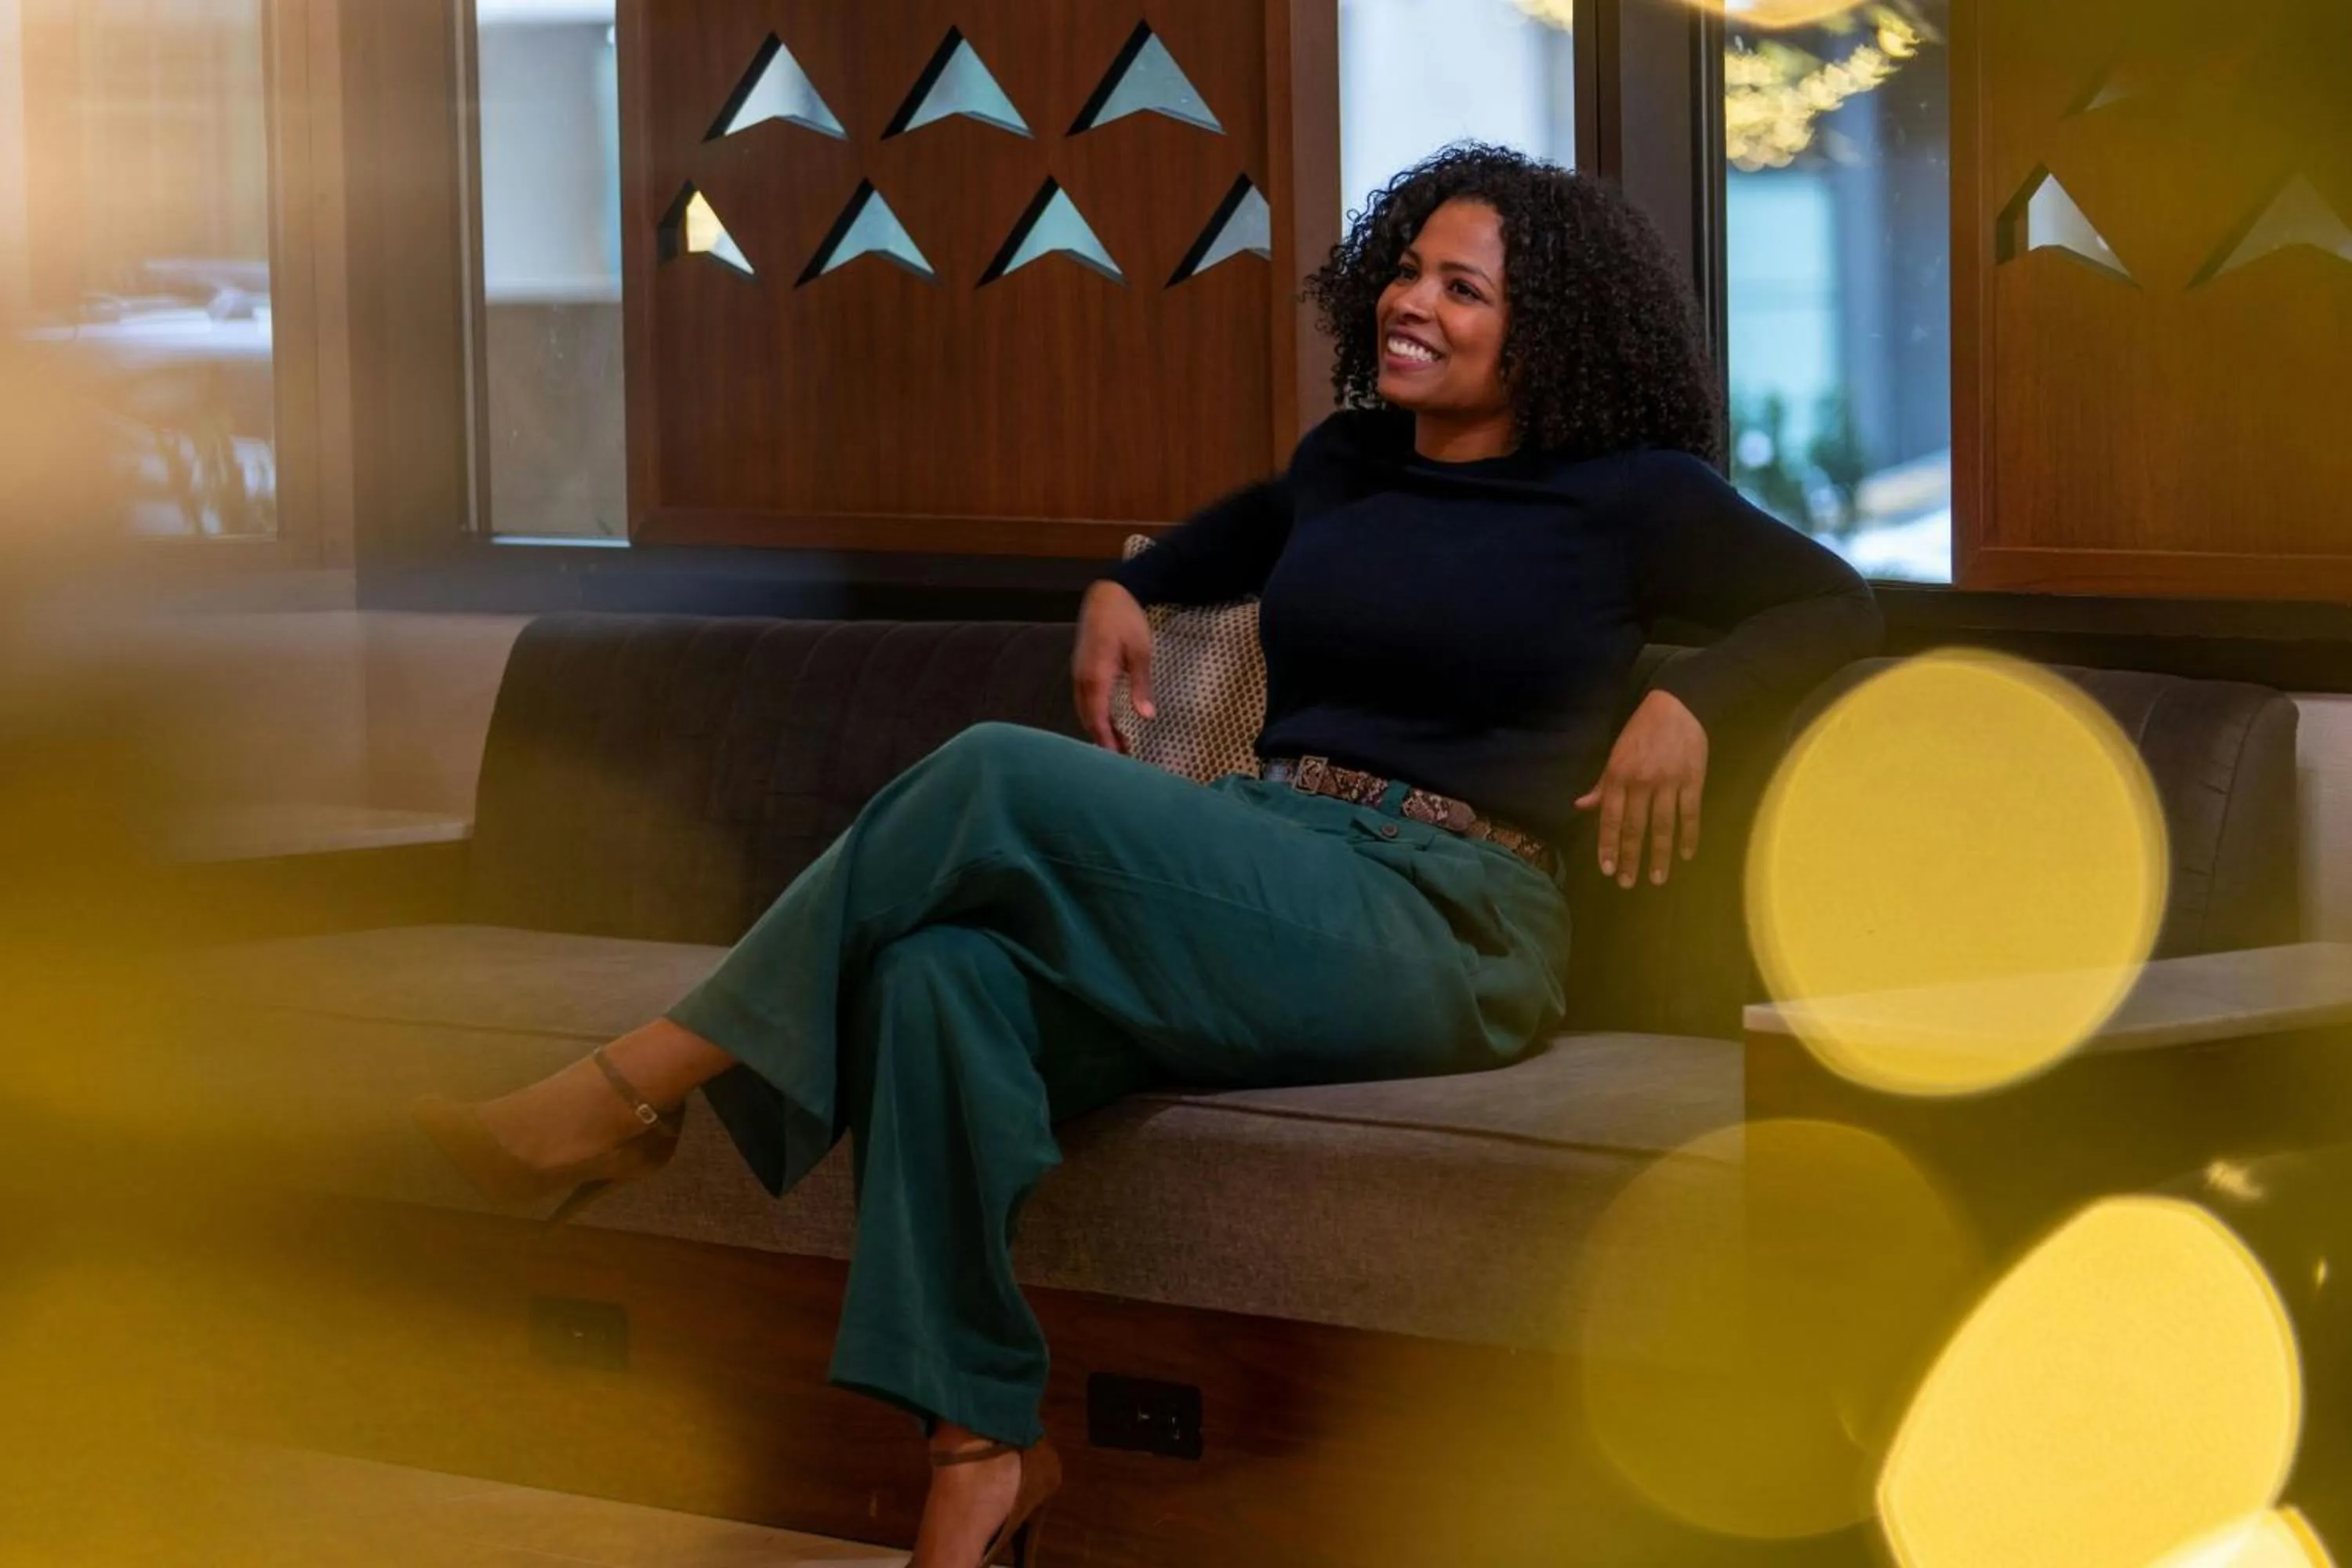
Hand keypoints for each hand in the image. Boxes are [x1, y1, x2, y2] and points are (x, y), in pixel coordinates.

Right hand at [1072, 581, 1154, 753]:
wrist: (1107, 595)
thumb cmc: (1126, 620)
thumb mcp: (1141, 652)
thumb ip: (1141, 685)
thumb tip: (1146, 716)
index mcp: (1096, 676)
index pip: (1097, 717)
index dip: (1105, 740)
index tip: (1115, 760)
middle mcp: (1082, 678)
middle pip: (1087, 718)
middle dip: (1102, 740)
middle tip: (1122, 760)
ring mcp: (1079, 674)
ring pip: (1084, 710)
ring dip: (1099, 729)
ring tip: (1119, 746)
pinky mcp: (1082, 670)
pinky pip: (1085, 699)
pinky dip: (1096, 715)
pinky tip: (1110, 722)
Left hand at [1574, 690, 1708, 888]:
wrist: (1677, 705)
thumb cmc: (1640, 732)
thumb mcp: (1615, 755)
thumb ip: (1602, 785)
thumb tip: (1581, 807)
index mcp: (1618, 776)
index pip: (1610, 819)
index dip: (1608, 846)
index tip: (1607, 869)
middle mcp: (1641, 783)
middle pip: (1634, 828)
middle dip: (1630, 858)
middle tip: (1628, 883)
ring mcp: (1668, 783)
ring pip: (1663, 826)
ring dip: (1659, 855)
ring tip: (1658, 879)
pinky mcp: (1692, 780)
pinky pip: (1690, 814)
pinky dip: (1689, 836)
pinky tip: (1686, 855)